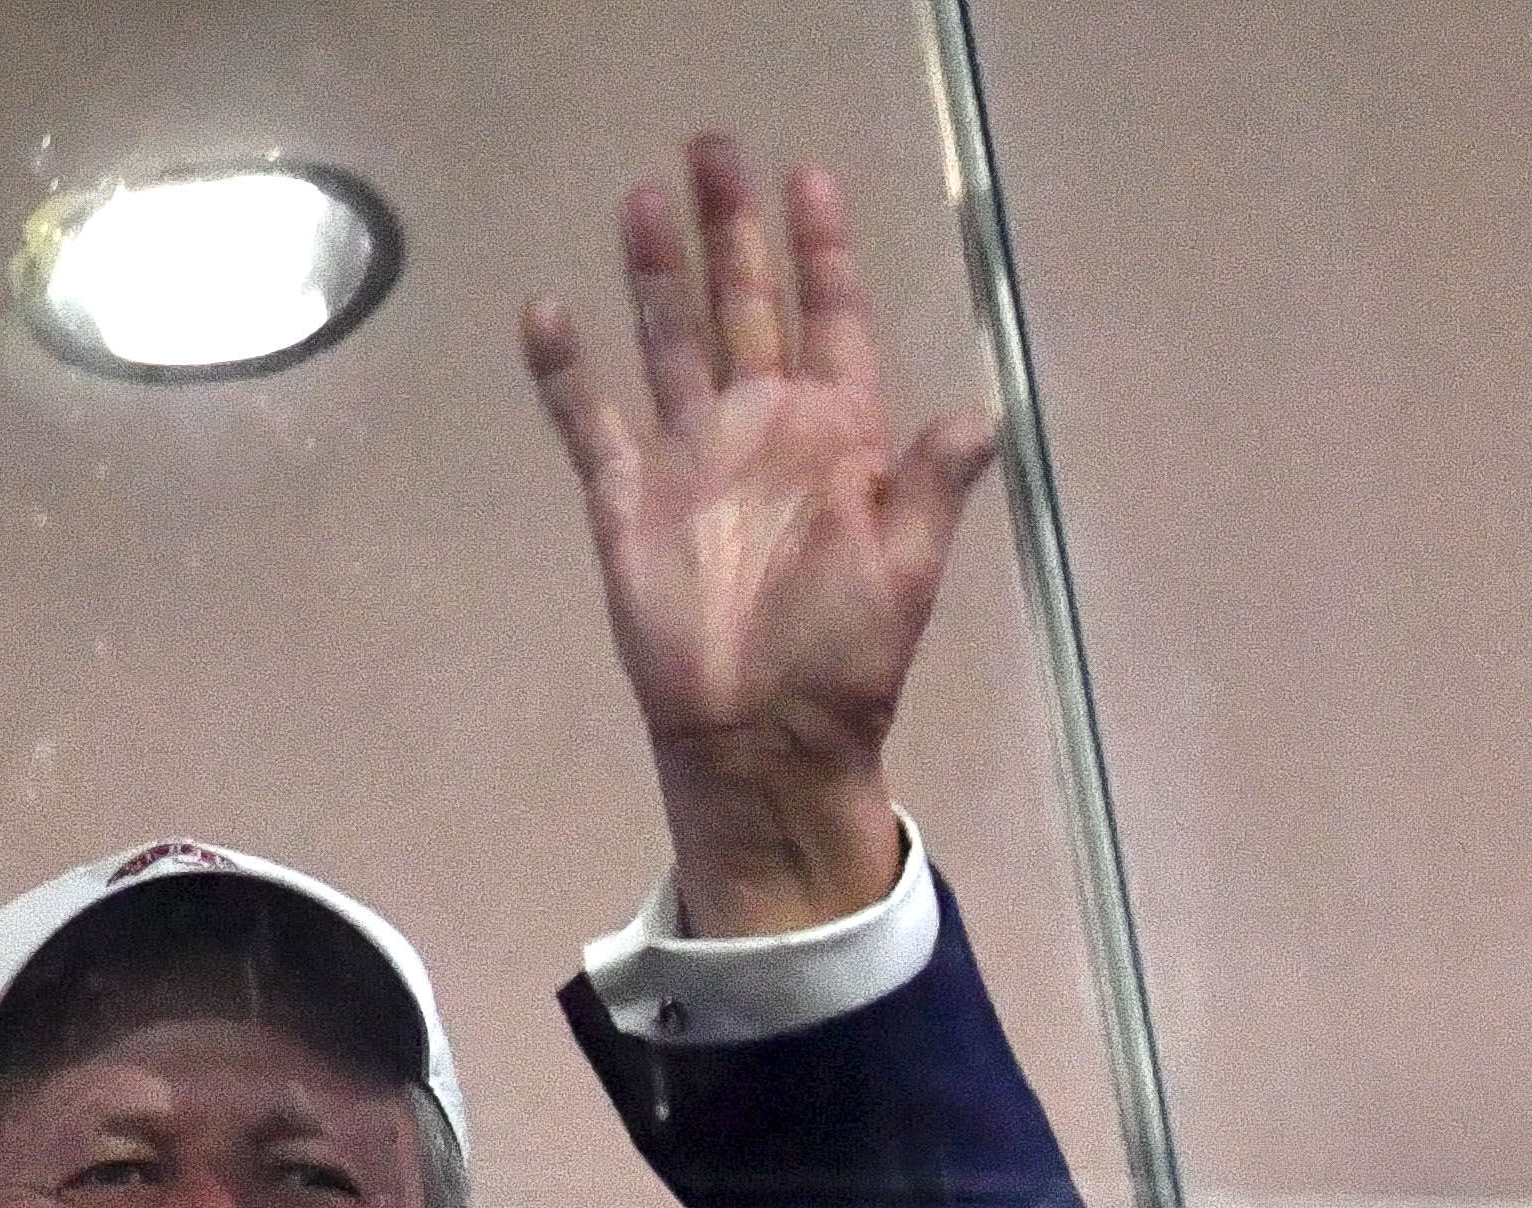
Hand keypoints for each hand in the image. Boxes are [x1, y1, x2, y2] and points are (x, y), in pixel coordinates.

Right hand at [523, 136, 1000, 935]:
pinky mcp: (628, 500)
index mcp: (837, 439)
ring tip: (642, 197)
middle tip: (713, 146)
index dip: (822, 252)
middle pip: (744, 306)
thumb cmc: (846, 660)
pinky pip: (590, 421)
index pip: (831, 320)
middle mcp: (763, 431)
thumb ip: (931, 485)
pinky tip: (548, 311)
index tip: (809, 179)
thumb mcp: (906, 570)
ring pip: (670, 342)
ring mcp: (692, 460)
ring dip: (656, 273)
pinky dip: (567, 372)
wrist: (762, 738)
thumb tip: (983, 413)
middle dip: (731, 229)